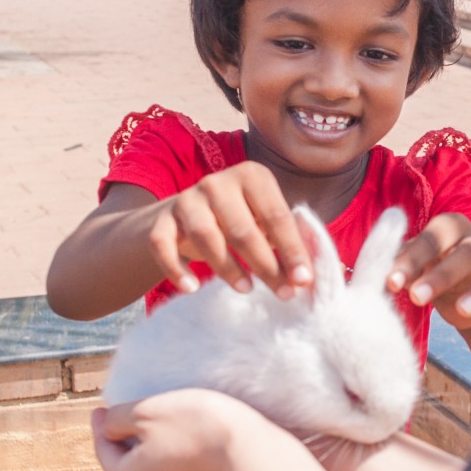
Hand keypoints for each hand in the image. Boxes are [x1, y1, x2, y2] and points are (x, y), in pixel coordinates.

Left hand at [94, 390, 270, 470]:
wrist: (253, 460)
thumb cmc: (199, 428)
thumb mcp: (148, 410)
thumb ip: (117, 419)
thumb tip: (108, 426)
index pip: (103, 447)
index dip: (102, 424)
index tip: (102, 409)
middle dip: (127, 449)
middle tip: (135, 424)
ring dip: (153, 467)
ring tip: (165, 443)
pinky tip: (192, 460)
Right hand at [149, 163, 309, 298]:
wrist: (184, 216)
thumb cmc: (238, 220)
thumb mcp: (264, 222)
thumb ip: (288, 242)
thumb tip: (308, 276)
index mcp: (251, 176)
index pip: (276, 215)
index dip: (292, 250)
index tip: (303, 280)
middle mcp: (217, 182)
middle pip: (243, 229)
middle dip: (266, 266)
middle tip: (282, 293)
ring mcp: (187, 199)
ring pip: (205, 236)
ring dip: (228, 268)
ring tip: (247, 289)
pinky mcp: (161, 220)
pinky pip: (163, 245)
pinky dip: (176, 269)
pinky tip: (191, 288)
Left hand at [386, 213, 470, 332]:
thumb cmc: (439, 282)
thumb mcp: (418, 275)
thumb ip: (401, 270)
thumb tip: (375, 274)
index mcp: (452, 231)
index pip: (433, 239)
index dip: (412, 258)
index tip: (391, 283)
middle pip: (470, 250)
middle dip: (443, 274)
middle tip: (417, 298)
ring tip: (461, 312)